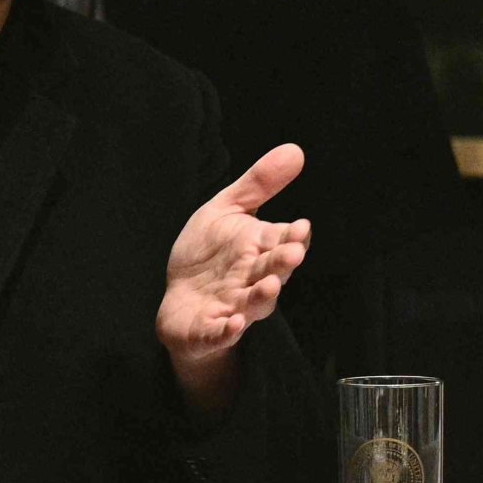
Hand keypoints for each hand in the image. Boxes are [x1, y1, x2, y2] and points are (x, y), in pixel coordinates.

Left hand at [159, 145, 309, 418]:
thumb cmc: (210, 255)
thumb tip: (296, 150)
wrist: (181, 302)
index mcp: (260, 250)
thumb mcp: (228, 211)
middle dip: (283, 265)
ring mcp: (233, 307)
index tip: (301, 226)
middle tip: (293, 253)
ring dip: (262, 297)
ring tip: (271, 286)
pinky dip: (226, 331)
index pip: (283, 242)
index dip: (293, 237)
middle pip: (273, 272)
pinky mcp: (209, 330)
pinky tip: (231, 324)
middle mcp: (252, 280)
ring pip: (253, 305)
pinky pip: (219, 333)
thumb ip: (258, 184)